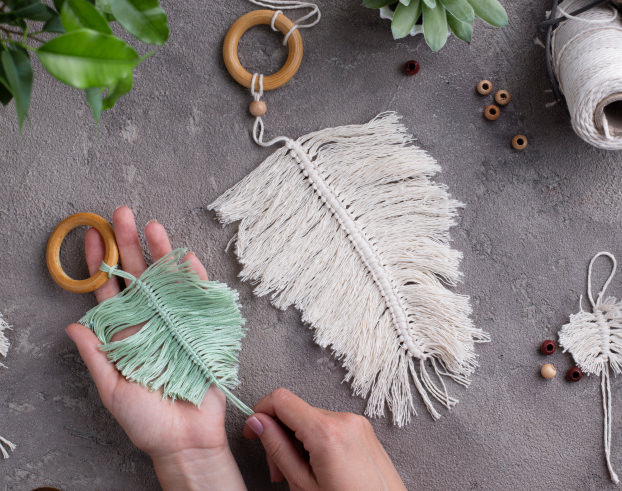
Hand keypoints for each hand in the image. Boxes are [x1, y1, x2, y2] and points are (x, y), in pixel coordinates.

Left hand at [65, 206, 245, 490]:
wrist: (185, 439)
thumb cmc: (146, 421)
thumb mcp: (111, 389)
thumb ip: (96, 356)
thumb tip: (71, 325)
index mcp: (126, 333)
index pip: (110, 292)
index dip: (99, 265)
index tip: (90, 238)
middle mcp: (151, 320)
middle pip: (138, 275)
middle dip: (128, 244)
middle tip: (120, 215)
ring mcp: (177, 321)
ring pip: (167, 279)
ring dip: (160, 252)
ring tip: (151, 226)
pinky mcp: (202, 327)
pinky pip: (199, 297)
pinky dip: (193, 277)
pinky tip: (184, 257)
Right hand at [243, 388, 405, 490]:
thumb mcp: (303, 485)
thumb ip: (277, 449)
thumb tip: (257, 422)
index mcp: (327, 431)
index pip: (281, 399)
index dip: (260, 412)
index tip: (252, 431)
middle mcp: (344, 418)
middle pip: (295, 411)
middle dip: (280, 436)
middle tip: (278, 470)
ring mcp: (357, 422)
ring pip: (311, 419)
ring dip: (298, 440)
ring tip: (300, 474)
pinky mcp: (364, 429)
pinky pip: (330, 425)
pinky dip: (316, 441)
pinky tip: (318, 467)